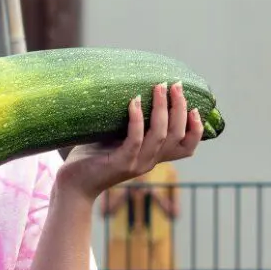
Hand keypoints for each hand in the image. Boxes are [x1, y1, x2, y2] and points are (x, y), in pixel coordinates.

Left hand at [58, 81, 201, 199]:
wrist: (74, 185)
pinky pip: (135, 138)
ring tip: (158, 87)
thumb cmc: (92, 157)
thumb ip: (131, 124)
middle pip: (178, 135)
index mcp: (154, 157)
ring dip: (161, 108)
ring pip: (160, 134)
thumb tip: (136, 91)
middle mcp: (150, 161)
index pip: (187, 148)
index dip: (196, 129)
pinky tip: (133, 101)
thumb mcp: (118, 138)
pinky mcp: (121, 162)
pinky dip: (136, 118)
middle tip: (175, 84)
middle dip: (180, 108)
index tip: (195, 108)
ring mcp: (137, 163)